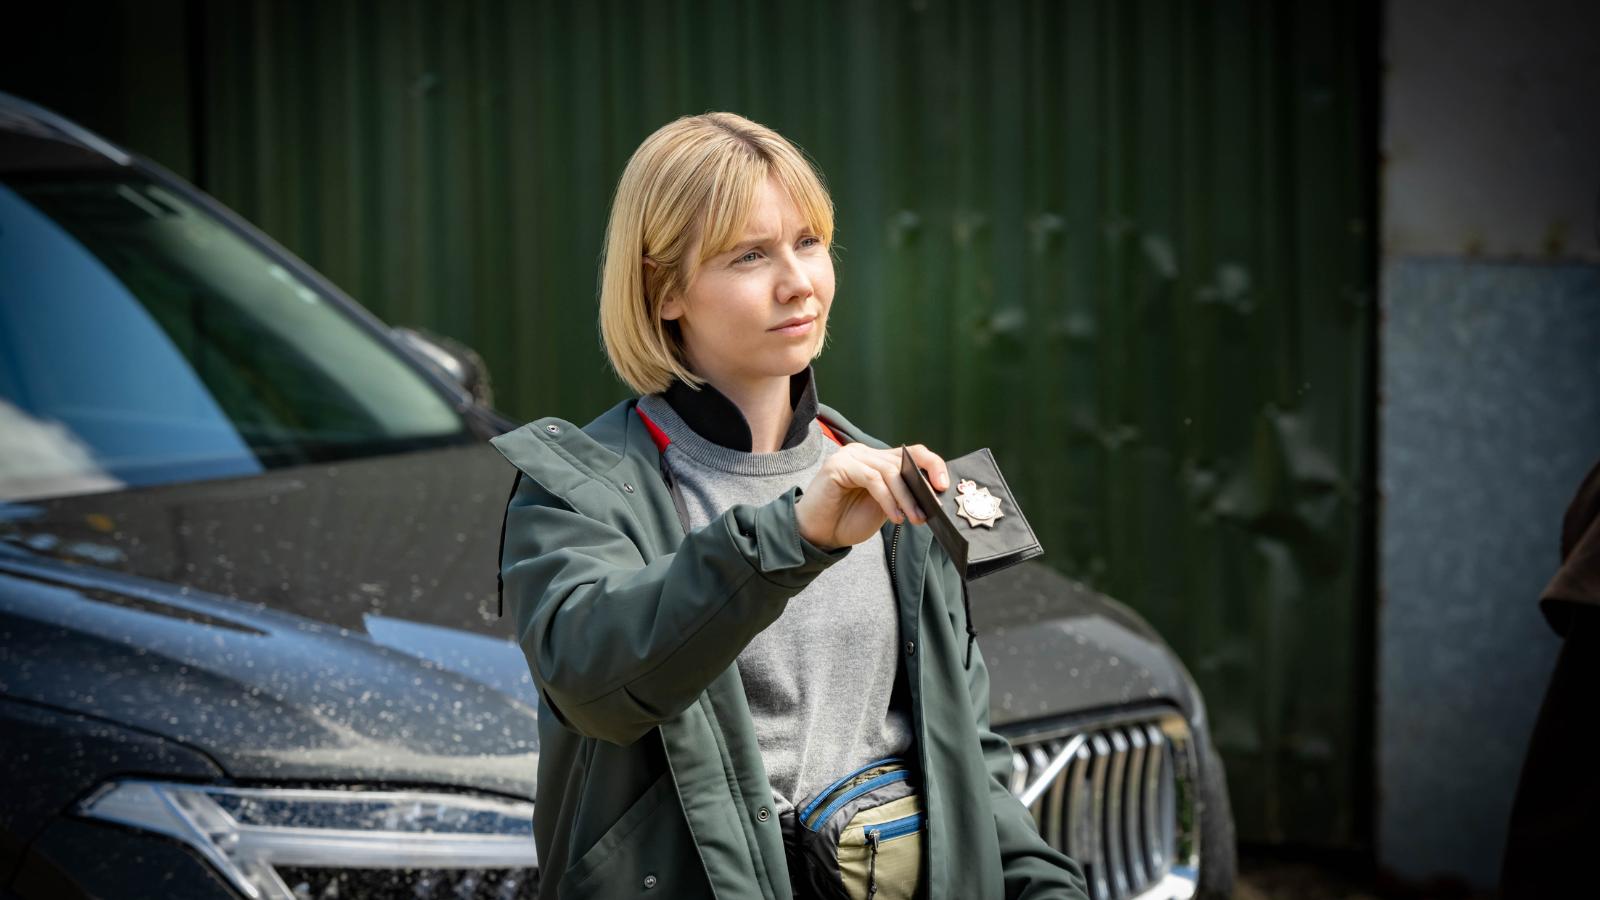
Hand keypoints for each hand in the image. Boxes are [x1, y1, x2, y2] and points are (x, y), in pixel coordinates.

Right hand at [794, 444, 949, 550]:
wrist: (818, 535)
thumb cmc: (848, 521)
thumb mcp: (885, 507)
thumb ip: (902, 495)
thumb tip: (931, 494)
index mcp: (876, 460)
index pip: (910, 453)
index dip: (931, 464)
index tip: (943, 485)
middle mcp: (863, 453)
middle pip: (902, 461)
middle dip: (918, 488)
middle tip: (928, 511)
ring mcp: (849, 456)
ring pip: (888, 471)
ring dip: (905, 497)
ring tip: (913, 518)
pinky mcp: (837, 466)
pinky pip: (871, 478)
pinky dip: (887, 498)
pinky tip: (895, 516)